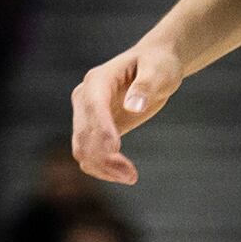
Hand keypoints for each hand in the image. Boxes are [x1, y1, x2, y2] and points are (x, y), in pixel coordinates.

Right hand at [71, 35, 181, 184]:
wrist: (153, 64)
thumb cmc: (158, 63)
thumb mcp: (158, 70)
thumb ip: (146, 86)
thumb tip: (133, 106)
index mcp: (98, 80)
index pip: (93, 106)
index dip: (101, 129)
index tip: (115, 149)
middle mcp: (85, 97)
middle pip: (83, 133)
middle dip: (103, 157)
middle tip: (132, 176)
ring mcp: (86, 114)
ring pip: (82, 148)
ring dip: (101, 167)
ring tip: (131, 177)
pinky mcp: (94, 129)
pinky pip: (89, 153)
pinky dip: (102, 168)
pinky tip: (123, 174)